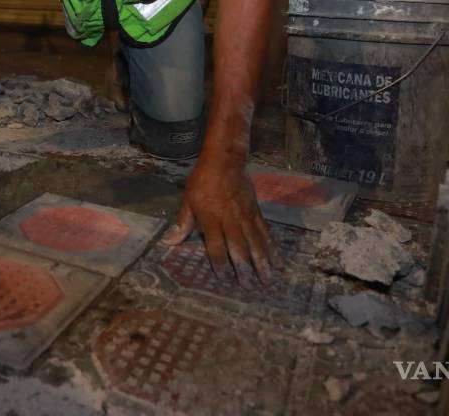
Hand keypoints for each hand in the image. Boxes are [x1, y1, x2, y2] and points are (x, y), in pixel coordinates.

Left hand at [162, 157, 282, 287]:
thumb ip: (183, 223)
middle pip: (239, 247)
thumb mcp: (187, 200)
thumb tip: (169, 242)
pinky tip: (279, 260)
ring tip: (269, 280)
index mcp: (211, 219)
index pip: (216, 246)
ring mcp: (245, 217)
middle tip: (251, 287)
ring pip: (256, 242)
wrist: (224, 161)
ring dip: (263, 262)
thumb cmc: (202, 181)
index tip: (224, 278)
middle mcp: (230, 220)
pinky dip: (272, 247)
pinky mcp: (256, 212)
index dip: (220, 263)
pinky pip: (265, 232)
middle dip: (245, 268)